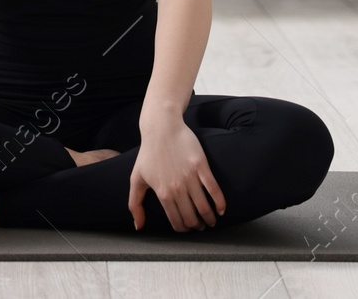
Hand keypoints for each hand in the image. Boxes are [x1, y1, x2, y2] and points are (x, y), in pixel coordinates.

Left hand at [127, 117, 226, 231]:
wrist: (161, 129)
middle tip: (201, 226)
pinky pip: (214, 189)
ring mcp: (190, 177)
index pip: (176, 221)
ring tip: (211, 220)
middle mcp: (177, 189)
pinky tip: (221, 209)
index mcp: (163, 194)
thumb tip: (138, 226)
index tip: (188, 229)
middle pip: (192, 217)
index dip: (184, 229)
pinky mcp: (201, 166)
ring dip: (210, 219)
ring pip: (204, 207)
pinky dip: (220, 203)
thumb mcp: (136, 179)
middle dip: (197, 226)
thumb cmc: (148, 153)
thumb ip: (135, 204)